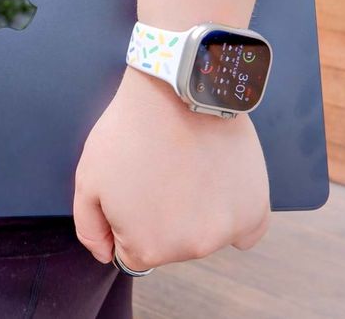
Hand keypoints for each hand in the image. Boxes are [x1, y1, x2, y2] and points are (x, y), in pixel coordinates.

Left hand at [73, 68, 269, 270]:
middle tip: (159, 171)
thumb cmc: (129, 131)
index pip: (132, 251)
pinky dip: (232, 213)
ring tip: (186, 167)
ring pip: (205, 233)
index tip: (135, 187)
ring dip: (197, 211)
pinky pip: (246, 230)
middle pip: (171, 245)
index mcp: (148, 248)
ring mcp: (227, 230)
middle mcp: (191, 249)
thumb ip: (90, 228)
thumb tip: (108, 254)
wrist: (176, 90)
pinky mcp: (255, 209)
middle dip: (161, 215)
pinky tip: (218, 185)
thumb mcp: (88, 180)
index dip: (128, 218)